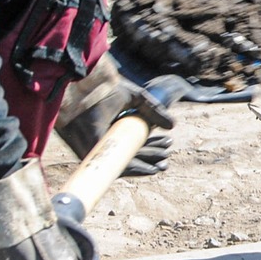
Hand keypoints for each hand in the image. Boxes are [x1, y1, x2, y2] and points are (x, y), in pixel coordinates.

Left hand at [56, 60, 173, 175]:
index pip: (136, 138)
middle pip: (134, 151)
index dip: (152, 143)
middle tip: (167, 153)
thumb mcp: (138, 99)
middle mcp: (109, 137)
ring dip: (148, 163)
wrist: (87, 91)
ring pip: (129, 160)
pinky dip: (136, 169)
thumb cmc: (106, 90)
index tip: (167, 142)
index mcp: (116, 124)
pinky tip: (151, 169)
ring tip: (164, 161)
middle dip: (153, 154)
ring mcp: (102, 147)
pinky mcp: (95, 155)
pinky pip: (118, 167)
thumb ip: (155, 111)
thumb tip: (173, 126)